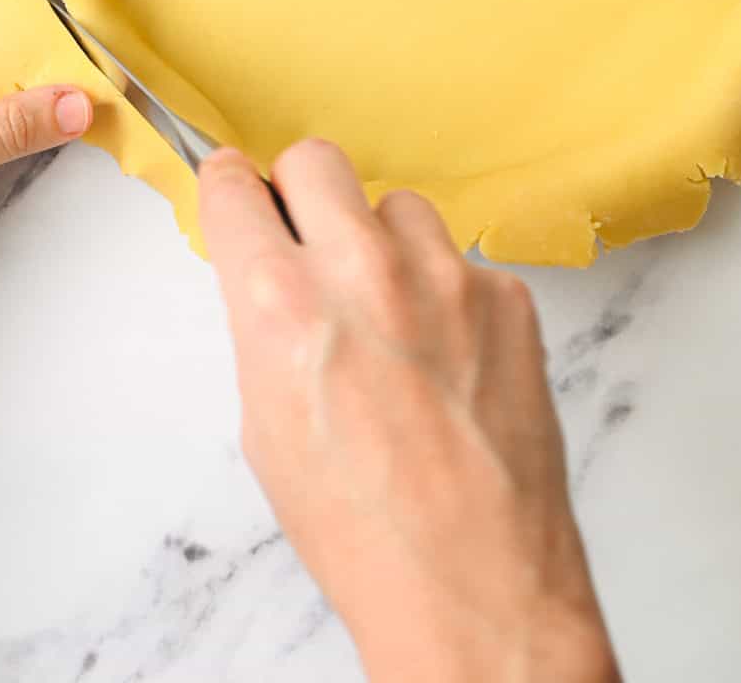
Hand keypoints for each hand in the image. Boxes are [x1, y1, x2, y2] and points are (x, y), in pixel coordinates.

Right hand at [200, 140, 620, 682]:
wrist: (472, 580)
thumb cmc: (362, 528)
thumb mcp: (268, 425)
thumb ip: (266, 325)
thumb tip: (271, 272)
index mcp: (283, 306)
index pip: (235, 187)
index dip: (232, 189)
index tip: (239, 191)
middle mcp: (364, 272)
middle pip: (316, 159)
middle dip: (303, 192)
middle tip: (310, 237)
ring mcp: (447, 276)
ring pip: (399, 205)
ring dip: (385, 243)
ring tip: (392, 317)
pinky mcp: (509, 294)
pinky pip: (463, 260)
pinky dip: (449, 294)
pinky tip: (448, 358)